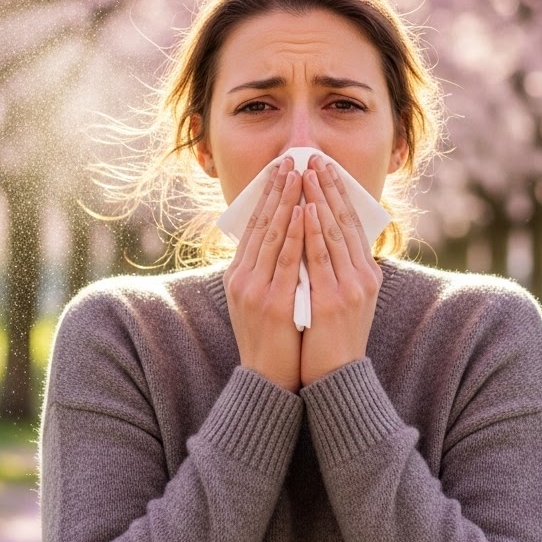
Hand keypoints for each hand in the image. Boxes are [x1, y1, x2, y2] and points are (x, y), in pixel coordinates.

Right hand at [223, 155, 304, 393]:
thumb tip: (287, 238)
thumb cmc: (273, 340)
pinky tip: (303, 211)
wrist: (268, 381)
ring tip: (298, 174)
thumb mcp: (261, 300)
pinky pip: (286, 260)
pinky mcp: (271, 302)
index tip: (281, 169)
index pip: (253, 226)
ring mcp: (254, 289)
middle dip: (277, 189)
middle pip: (261, 224)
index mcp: (238, 275)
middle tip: (289, 160)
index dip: (268, 195)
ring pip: (272, 235)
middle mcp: (241, 278)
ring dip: (287, 201)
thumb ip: (268, 270)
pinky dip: (294, 232)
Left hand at [299, 154, 382, 387]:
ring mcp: (351, 288)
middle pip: (345, 221)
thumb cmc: (330, 339)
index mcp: (367, 274)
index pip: (352, 224)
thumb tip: (311, 237)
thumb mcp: (340, 299)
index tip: (325, 168)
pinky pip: (321, 258)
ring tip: (307, 173)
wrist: (334, 379)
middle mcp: (364, 277)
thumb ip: (332, 269)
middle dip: (329, 187)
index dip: (339, 193)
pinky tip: (305, 209)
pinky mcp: (334, 301)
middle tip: (315, 158)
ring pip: (333, 233)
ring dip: (319, 199)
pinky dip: (313, 231)